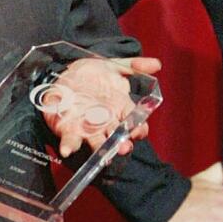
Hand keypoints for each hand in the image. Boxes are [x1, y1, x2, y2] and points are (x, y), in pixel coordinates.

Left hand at [39, 56, 160, 156]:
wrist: (65, 75)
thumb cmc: (93, 75)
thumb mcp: (114, 66)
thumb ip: (135, 65)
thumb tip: (157, 64)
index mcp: (119, 108)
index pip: (135, 123)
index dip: (139, 129)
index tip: (139, 131)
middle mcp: (106, 122)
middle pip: (117, 137)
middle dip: (122, 144)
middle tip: (124, 148)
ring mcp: (87, 127)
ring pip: (97, 143)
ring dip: (100, 150)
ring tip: (104, 156)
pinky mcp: (68, 128)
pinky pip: (70, 140)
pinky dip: (68, 146)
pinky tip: (66, 150)